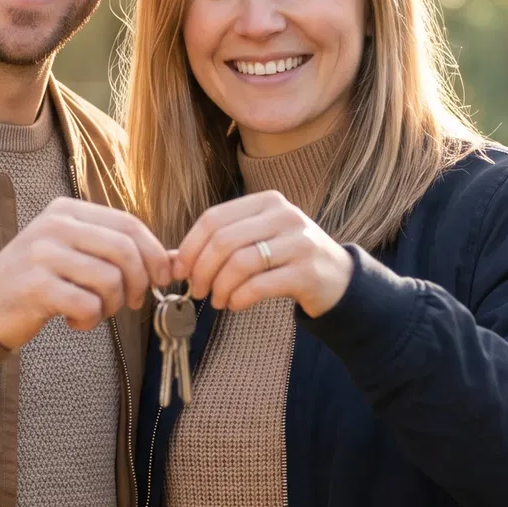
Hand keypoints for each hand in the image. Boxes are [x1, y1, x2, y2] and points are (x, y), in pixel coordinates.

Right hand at [0, 197, 174, 347]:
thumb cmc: (40, 279)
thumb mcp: (78, 254)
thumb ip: (122, 253)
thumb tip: (177, 261)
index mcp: (68, 210)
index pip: (129, 225)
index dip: (155, 254)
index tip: (162, 279)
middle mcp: (55, 225)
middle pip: (124, 251)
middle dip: (140, 283)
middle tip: (132, 302)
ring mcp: (43, 254)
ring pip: (110, 280)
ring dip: (112, 306)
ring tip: (96, 311)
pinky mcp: (35, 286)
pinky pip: (87, 305)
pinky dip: (90, 321)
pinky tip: (75, 321)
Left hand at [173, 191, 353, 317]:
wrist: (337, 279)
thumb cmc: (286, 260)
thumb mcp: (256, 241)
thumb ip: (218, 245)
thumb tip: (170, 262)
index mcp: (266, 202)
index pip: (213, 219)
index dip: (189, 247)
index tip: (179, 271)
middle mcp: (284, 215)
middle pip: (223, 241)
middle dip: (201, 271)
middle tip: (196, 291)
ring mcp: (299, 242)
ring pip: (240, 263)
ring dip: (220, 287)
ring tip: (217, 301)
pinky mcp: (307, 271)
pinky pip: (259, 285)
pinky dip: (239, 298)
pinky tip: (235, 304)